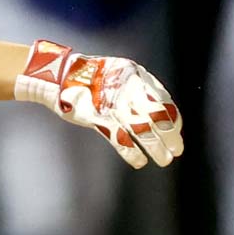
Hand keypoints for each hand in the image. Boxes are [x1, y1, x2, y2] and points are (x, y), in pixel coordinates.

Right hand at [14, 39, 183, 168]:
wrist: (58, 76)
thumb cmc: (89, 78)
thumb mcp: (117, 75)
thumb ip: (137, 88)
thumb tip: (161, 113)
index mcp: (132, 74)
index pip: (162, 99)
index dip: (172, 117)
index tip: (175, 130)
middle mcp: (125, 86)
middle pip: (156, 115)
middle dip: (169, 135)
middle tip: (176, 150)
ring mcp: (111, 102)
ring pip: (142, 129)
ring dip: (155, 147)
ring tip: (163, 159)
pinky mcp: (97, 117)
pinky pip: (121, 139)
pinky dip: (132, 153)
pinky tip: (138, 160)